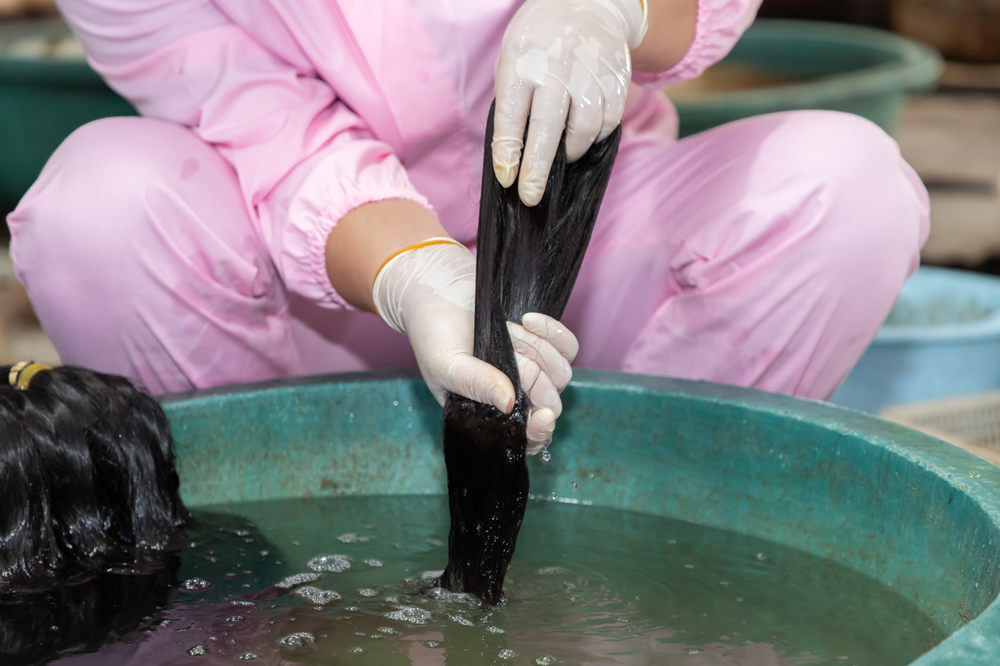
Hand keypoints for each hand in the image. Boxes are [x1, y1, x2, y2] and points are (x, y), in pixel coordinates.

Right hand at [373, 240, 578, 451]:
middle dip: (530, 376)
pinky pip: (568, 346)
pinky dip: (552, 332)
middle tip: (504, 351)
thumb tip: (508, 405)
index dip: (539, 432)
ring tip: (506, 330)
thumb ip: (474, 384)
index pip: (526, 438)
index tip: (542, 415)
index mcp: (489, 414)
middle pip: (548, 402)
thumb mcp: (445, 365)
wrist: (439, 292)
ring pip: (561, 374)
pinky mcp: (544, 344)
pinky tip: (526, 319)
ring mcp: (533, 370)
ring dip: (536, 349)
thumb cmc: (433, 335)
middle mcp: (515, 397)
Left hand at [492, 0, 646, 205]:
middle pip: (547, 126)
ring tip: (562, 153)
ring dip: (570, 151)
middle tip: (530, 197)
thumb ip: (512, 103)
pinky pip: (608, 122)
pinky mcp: (616, 79)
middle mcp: (557, 65)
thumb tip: (512, 159)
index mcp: (522, 60)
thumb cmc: (539, 43)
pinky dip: (595, 136)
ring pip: (584, 128)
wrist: (587, 4)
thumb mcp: (513, 59)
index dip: (508, 150)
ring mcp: (590, 71)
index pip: (511, 113)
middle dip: (537, 168)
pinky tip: (584, 132)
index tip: (507, 179)